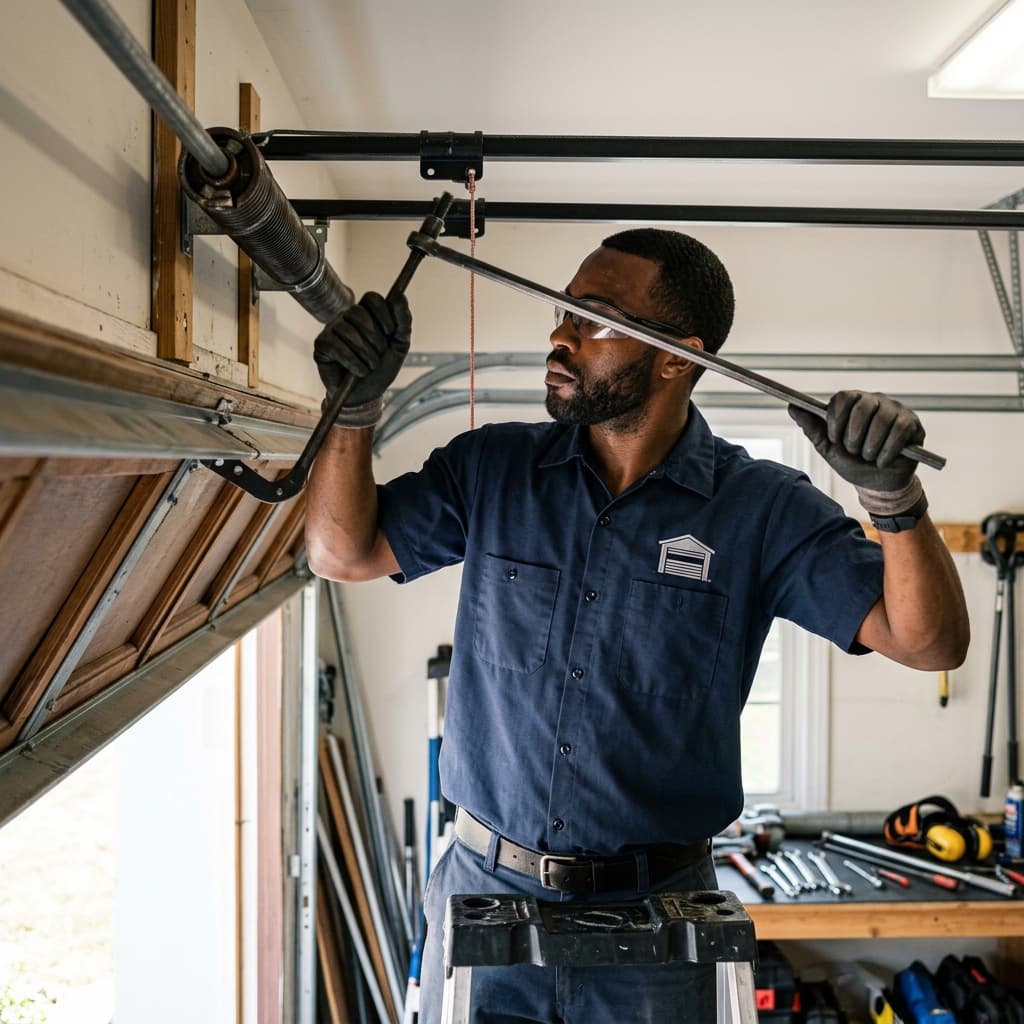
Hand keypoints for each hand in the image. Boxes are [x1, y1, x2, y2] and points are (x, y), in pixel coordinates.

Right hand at [314, 291, 411, 408]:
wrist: (366, 395)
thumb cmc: (381, 368)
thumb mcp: (399, 345)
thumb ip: (403, 321)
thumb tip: (399, 295)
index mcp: (366, 315)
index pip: (371, 298)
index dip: (383, 313)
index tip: (390, 332)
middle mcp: (346, 318)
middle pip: (357, 312)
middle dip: (374, 337)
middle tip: (379, 354)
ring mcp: (331, 330)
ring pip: (347, 330)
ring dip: (364, 353)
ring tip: (370, 367)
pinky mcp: (321, 345)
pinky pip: (335, 345)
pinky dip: (352, 361)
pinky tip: (358, 371)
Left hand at [788, 390, 923, 493]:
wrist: (878, 484)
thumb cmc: (852, 462)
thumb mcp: (829, 448)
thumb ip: (812, 428)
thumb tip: (791, 406)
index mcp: (852, 403)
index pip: (843, 397)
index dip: (836, 419)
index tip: (834, 439)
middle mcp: (874, 401)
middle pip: (862, 406)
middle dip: (853, 435)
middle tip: (853, 451)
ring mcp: (895, 410)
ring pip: (882, 419)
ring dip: (870, 446)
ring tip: (868, 458)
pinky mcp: (912, 422)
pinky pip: (900, 430)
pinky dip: (888, 451)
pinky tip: (883, 461)